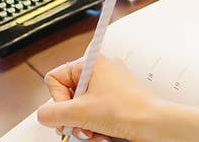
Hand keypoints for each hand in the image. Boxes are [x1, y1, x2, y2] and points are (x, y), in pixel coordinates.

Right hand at [37, 55, 155, 140]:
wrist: (154, 124)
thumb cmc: (127, 110)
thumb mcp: (79, 112)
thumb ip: (52, 114)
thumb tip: (44, 115)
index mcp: (91, 62)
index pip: (55, 78)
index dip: (58, 99)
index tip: (69, 111)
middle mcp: (100, 71)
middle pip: (68, 96)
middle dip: (72, 117)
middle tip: (80, 126)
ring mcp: (109, 86)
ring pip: (80, 108)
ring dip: (83, 125)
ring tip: (94, 132)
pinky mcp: (116, 101)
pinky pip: (94, 114)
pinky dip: (95, 127)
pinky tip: (102, 134)